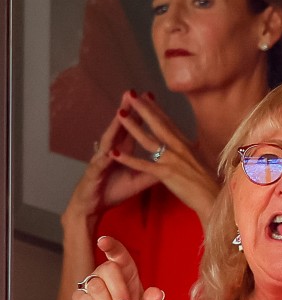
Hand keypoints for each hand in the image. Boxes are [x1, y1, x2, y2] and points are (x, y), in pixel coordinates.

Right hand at [62, 93, 156, 226]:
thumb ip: (154, 170)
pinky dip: (105, 158)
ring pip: (108, 141)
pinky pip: (100, 165)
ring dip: (114, 127)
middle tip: (132, 93)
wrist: (91, 206)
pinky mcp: (93, 174)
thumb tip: (173, 163)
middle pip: (120, 128)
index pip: (133, 129)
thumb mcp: (138, 180)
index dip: (142, 115)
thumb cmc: (113, 190)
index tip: (152, 98)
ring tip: (120, 113)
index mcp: (123, 151)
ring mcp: (100, 161)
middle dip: (126, 110)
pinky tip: (108, 152)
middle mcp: (110, 151)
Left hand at [110, 92, 218, 220]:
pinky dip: (128, 159)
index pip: (168, 123)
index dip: (156, 109)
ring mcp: (172, 160)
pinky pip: (143, 165)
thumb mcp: (202, 161)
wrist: (215, 199)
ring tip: (119, 114)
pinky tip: (114, 153)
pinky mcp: (166, 174)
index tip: (145, 96)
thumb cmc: (211, 183)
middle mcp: (179, 148)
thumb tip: (193, 144)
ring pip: (148, 140)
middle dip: (143, 109)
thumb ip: (193, 151)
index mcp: (186, 145)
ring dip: (133, 127)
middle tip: (130, 95)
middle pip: (158, 125)